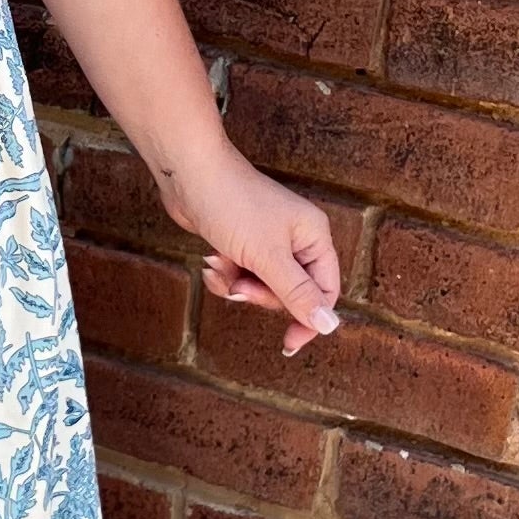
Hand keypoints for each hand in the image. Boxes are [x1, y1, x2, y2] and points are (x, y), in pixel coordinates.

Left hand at [155, 135, 344, 361]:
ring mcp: (268, 240)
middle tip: (241, 286)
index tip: (289, 343)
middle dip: (260, 294)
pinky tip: (210, 261)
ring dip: (237, 284)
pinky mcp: (242, 243)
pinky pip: (241, 276)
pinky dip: (224, 274)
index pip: (325, 291)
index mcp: (314, 237)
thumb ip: (297, 294)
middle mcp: (296, 239)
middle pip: (290, 293)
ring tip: (219, 264)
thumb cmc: (232, 205)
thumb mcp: (268, 256)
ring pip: (261, 287)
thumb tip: (329, 325)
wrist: (188, 175)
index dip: (309, 318)